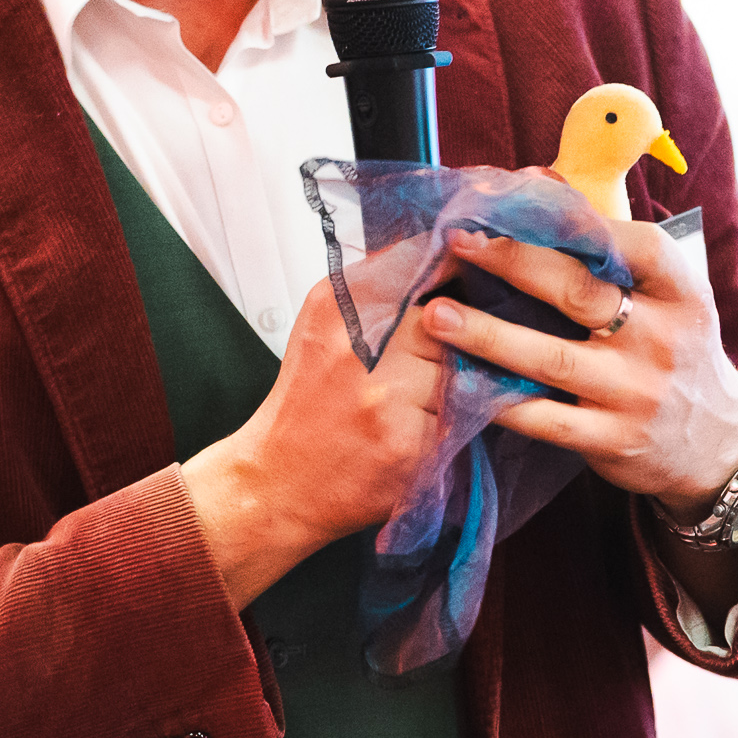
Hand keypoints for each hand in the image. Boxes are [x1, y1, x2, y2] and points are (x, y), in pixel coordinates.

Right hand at [181, 276, 454, 607]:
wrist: (277, 483)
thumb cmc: (307, 402)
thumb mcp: (326, 327)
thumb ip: (378, 290)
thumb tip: (448, 255)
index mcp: (337, 305)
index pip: (420, 261)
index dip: (449, 275)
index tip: (457, 287)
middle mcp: (359, 343)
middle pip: (450, 319)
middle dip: (448, 342)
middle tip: (423, 368)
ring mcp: (387, 395)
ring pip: (459, 369)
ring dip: (450, 387)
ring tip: (414, 403)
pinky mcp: (409, 442)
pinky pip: (459, 419)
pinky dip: (446, 426)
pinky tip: (414, 432)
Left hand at [427, 218, 737, 515]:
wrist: (715, 442)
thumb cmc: (674, 348)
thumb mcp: (670, 295)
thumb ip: (612, 246)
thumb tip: (539, 180)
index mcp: (680, 292)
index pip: (635, 245)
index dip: (575, 221)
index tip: (516, 202)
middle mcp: (662, 340)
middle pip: (579, 291)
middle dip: (512, 262)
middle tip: (458, 243)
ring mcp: (636, 393)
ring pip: (552, 357)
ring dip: (487, 335)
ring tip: (435, 315)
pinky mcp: (612, 440)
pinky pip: (546, 419)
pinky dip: (502, 400)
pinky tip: (460, 381)